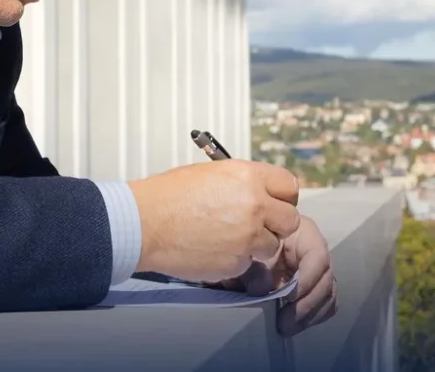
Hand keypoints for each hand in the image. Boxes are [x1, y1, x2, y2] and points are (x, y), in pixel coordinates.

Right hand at [127, 160, 299, 281]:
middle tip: (257, 225)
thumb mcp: (210, 173)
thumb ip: (243, 182)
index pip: (290, 186)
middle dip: (276, 224)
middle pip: (290, 219)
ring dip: (257, 245)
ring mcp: (248, 236)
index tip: (276, 202)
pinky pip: (249, 262)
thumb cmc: (169, 196)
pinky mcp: (237, 261)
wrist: (145, 223)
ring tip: (229, 238)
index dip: (282, 196)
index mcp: (248, 176)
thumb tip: (260, 190)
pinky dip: (236, 259)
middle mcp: (254, 205)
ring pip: (272, 245)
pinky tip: (214, 248)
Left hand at [219, 216, 337, 336]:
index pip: (317, 257)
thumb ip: (254, 268)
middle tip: (285, 323)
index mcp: (303, 233)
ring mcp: (317, 269)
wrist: (243, 242)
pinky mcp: (314, 285)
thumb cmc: (248, 241)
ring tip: (287, 328)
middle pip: (325, 280)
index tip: (288, 298)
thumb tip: (261, 290)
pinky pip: (324, 303)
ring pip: (327, 295)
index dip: (308, 280)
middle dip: (307, 305)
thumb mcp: (249, 250)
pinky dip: (312, 316)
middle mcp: (315, 250)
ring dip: (309, 315)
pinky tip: (295, 325)